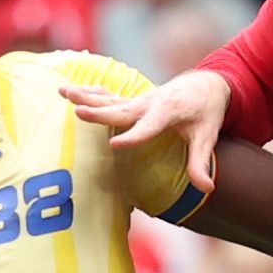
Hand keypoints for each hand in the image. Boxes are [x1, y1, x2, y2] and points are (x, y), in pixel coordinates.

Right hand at [61, 68, 229, 197]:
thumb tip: (207, 189)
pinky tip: (67, 91)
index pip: (149, 127)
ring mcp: (138, 100)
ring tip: (63, 92)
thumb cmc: (206, 111)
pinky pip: (107, 96)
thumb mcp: (208, 136)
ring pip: (109, 99)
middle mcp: (149, 103)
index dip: (133, 136)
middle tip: (78, 111)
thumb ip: (201, 163)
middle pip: (121, 110)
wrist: (206, 84)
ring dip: (85, 96)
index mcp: (169, 111)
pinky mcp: (131, 100)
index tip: (114, 145)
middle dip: (100, 112)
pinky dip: (89, 93)